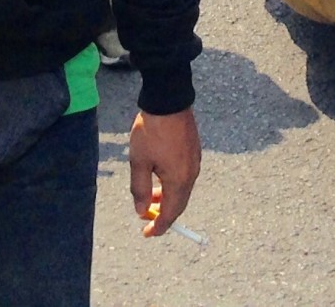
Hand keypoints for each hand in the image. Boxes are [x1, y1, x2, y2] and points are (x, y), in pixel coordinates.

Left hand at [128, 107, 200, 236]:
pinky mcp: (194, 150)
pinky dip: (173, 184)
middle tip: (146, 217)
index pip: (171, 213)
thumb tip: (142, 211)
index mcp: (179, 180)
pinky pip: (185, 176)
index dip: (159, 226)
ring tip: (151, 196)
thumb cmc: (151, 131)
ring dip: (167, 197)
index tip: (147, 233)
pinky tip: (160, 176)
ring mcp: (195, 161)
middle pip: (179, 203)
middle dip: (163, 213)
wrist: (168, 100)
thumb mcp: (139, 162)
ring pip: (182, 189)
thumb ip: (140, 189)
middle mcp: (191, 173)